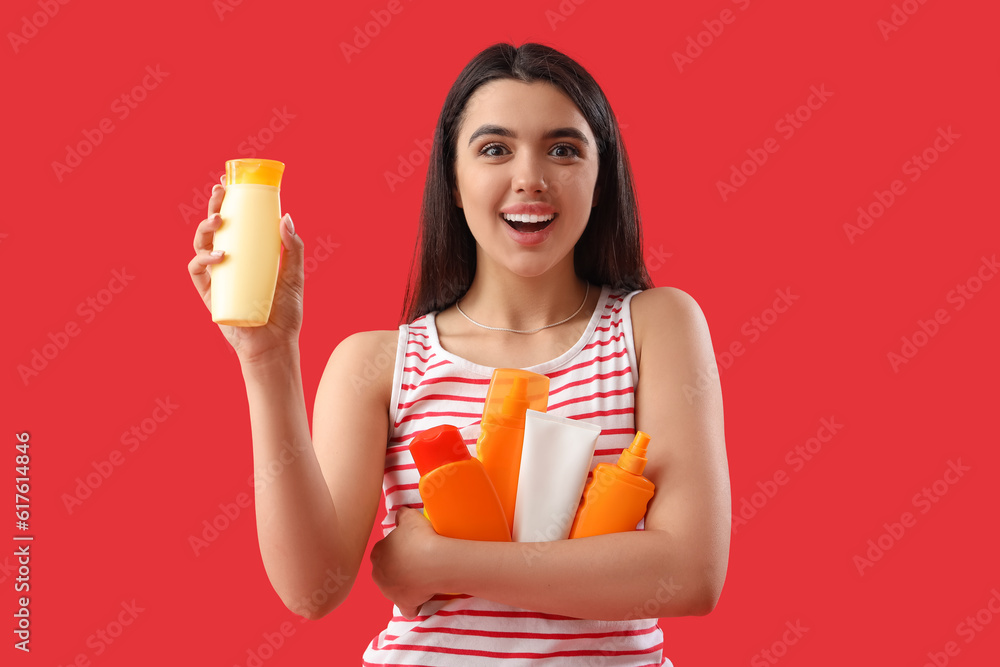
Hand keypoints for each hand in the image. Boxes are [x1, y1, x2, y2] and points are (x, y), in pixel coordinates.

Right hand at [187, 175, 304, 364]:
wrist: (276, 345)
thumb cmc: (286, 313)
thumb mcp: (295, 276)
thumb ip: (293, 248)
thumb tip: (286, 216)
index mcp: (248, 255)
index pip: (236, 223)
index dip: (228, 202)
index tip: (229, 182)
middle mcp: (229, 262)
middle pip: (215, 229)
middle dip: (214, 207)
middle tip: (220, 192)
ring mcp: (217, 277)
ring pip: (201, 245)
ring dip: (205, 228)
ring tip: (219, 221)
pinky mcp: (209, 294)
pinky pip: (197, 272)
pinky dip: (203, 259)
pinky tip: (219, 255)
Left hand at [370, 506, 442, 618]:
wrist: (434, 562)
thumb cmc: (421, 538)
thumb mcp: (409, 518)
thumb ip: (401, 515)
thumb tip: (400, 514)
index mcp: (377, 553)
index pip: (383, 551)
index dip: (397, 549)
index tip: (410, 547)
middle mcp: (378, 574)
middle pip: (387, 571)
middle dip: (398, 569)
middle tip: (417, 562)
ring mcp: (389, 592)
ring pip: (395, 590)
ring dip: (405, 586)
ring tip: (423, 577)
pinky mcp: (403, 604)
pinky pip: (407, 609)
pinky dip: (413, 606)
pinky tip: (422, 599)